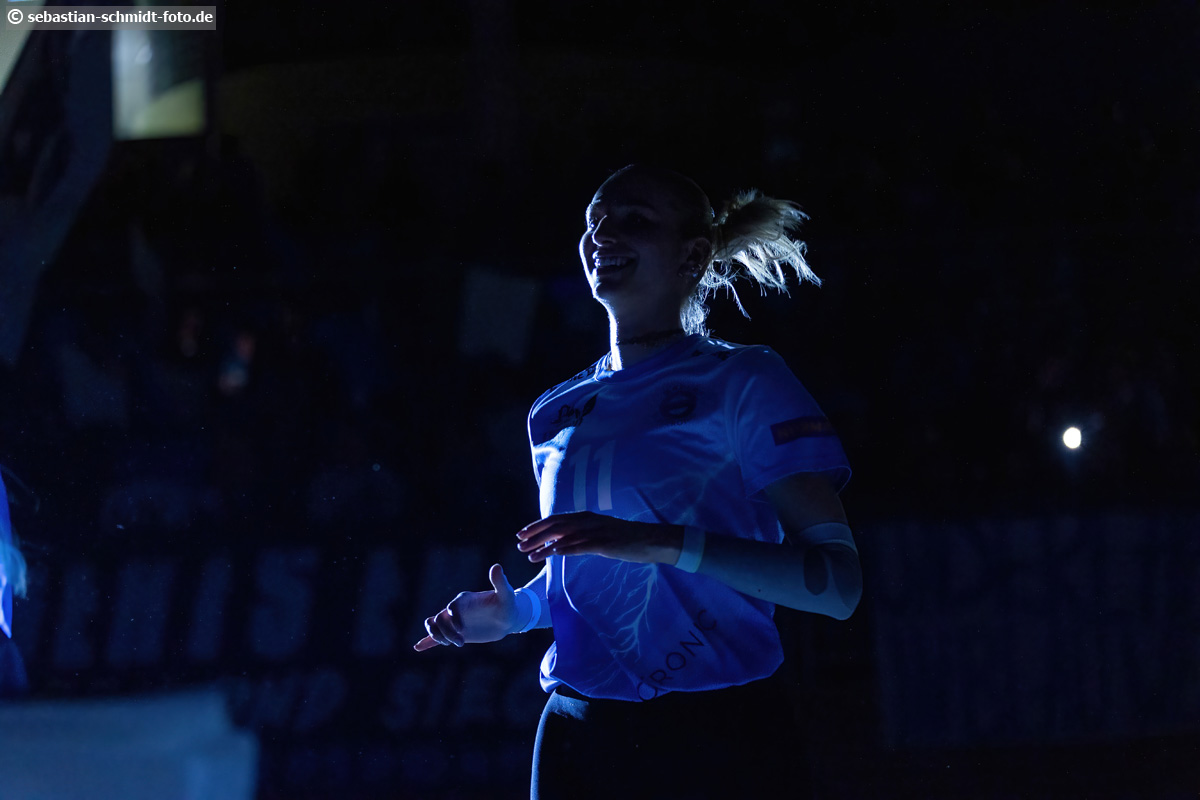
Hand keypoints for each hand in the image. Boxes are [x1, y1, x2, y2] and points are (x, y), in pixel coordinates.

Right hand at [413, 564, 518, 651]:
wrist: (507, 618)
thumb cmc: (507, 604)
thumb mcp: (506, 594)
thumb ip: (500, 582)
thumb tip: (497, 566)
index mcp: (464, 600)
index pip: (451, 608)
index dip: (453, 618)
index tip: (462, 629)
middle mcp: (456, 610)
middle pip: (440, 619)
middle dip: (446, 632)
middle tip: (461, 643)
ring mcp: (454, 622)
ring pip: (435, 626)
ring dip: (437, 637)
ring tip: (449, 644)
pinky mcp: (455, 633)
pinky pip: (436, 637)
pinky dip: (427, 642)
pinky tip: (418, 647)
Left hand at [516, 511, 681, 564]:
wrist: (651, 540)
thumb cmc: (626, 539)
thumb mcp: (602, 533)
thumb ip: (584, 535)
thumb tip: (565, 541)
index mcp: (587, 517)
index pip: (556, 519)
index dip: (537, 526)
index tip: (522, 533)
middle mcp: (589, 520)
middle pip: (555, 525)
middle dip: (535, 534)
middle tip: (519, 544)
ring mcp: (597, 531)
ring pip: (564, 536)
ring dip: (544, 545)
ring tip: (529, 554)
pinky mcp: (604, 543)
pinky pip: (580, 545)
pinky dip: (563, 549)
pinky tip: (551, 555)